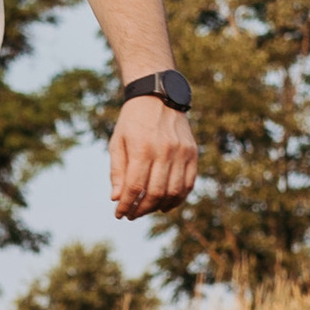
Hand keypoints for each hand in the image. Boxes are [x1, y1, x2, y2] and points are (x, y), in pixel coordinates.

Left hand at [110, 97, 197, 221]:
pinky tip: (166, 204)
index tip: (119, 214)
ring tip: (147, 209)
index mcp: (142, 148)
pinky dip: (178, 198)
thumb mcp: (117, 142)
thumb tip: (116, 198)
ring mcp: (181, 152)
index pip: (135, 187)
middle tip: (132, 214)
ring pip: (174, 192)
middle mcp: (164, 151)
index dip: (126, 205)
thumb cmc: (132, 121)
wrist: (158, 95)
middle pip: (155, 193)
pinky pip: (189, 183)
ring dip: (159, 207)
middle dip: (141, 209)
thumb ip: (117, 171)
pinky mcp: (192, 153)